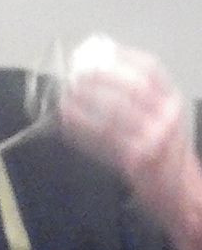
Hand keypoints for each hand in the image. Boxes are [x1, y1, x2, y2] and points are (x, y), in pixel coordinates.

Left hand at [59, 38, 201, 249]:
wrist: (183, 199)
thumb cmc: (167, 161)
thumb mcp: (165, 124)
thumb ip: (143, 104)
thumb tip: (103, 79)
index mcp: (174, 102)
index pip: (150, 69)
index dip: (122, 57)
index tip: (98, 50)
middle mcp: (168, 116)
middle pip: (131, 86)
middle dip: (101, 77)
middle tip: (75, 72)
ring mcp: (154, 139)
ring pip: (114, 113)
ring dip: (86, 102)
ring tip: (65, 96)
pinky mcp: (138, 160)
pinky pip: (103, 140)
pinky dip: (82, 130)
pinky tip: (67, 122)